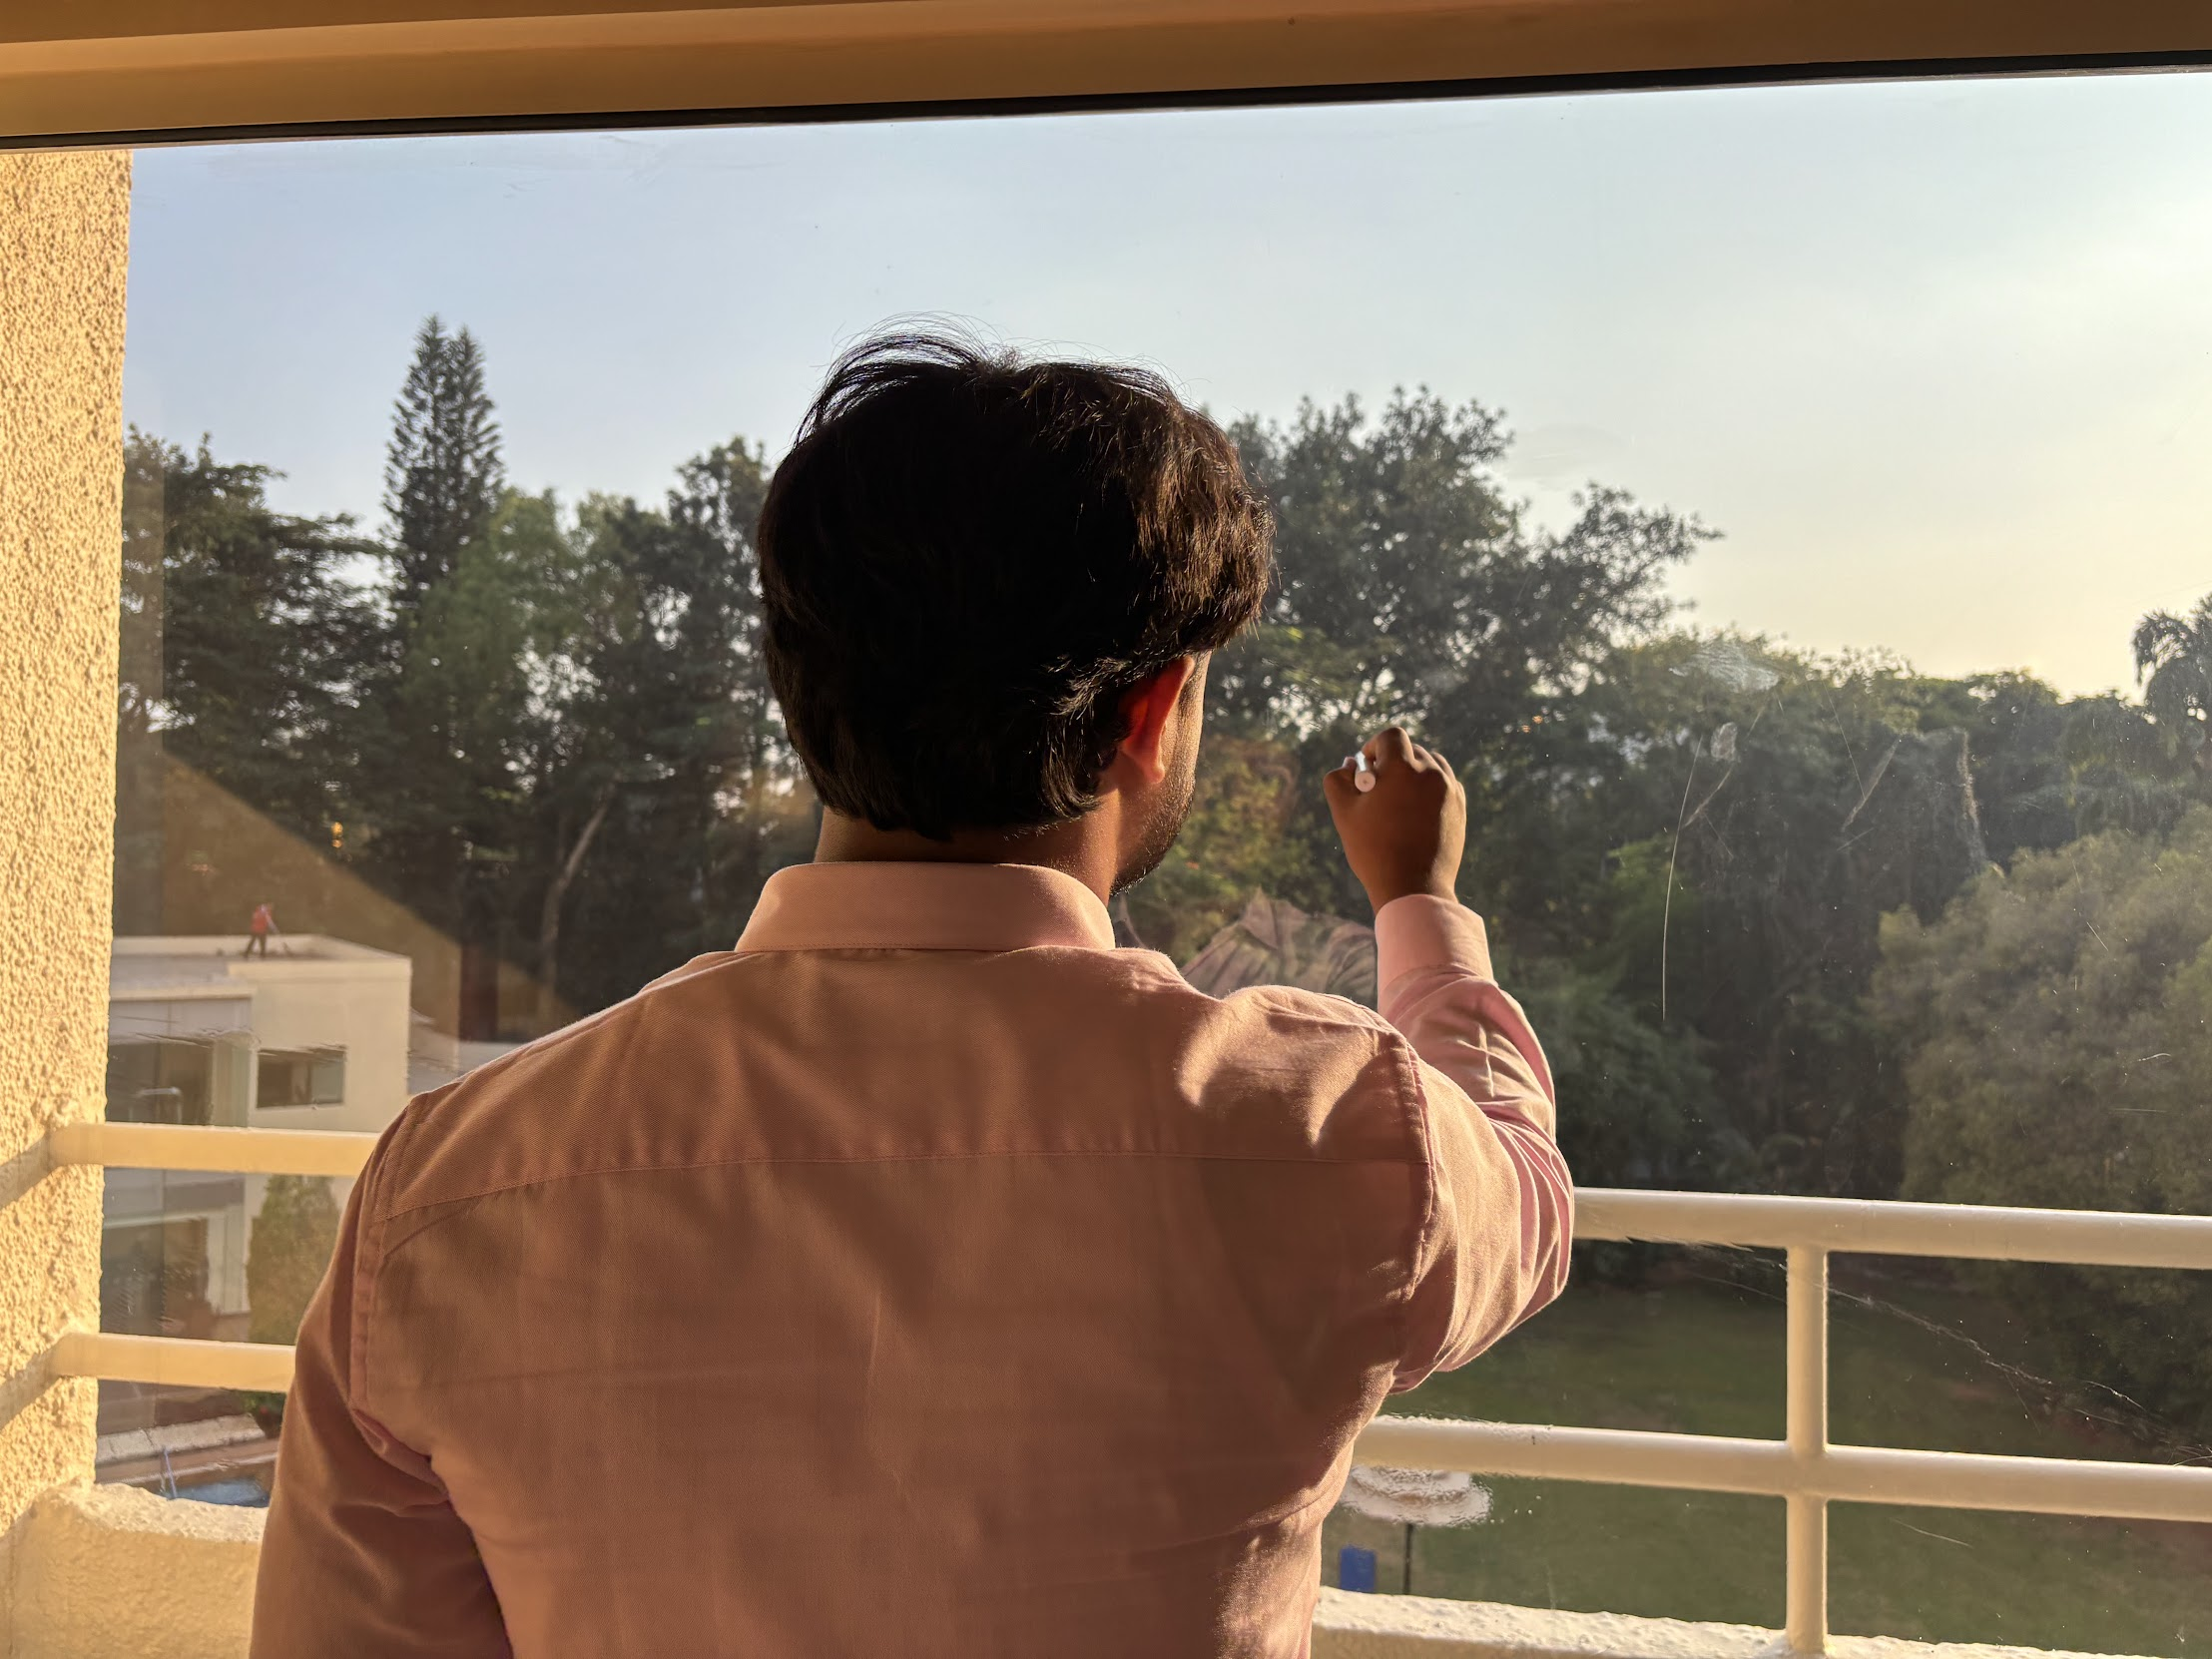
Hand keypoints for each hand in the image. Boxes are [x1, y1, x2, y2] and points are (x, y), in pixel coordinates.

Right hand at [1324, 727, 1465, 912]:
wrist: (1414, 888)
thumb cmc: (1374, 851)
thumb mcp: (1344, 813)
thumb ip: (1339, 779)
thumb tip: (1351, 762)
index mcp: (1403, 769)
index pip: (1391, 736)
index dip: (1375, 746)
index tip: (1367, 766)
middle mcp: (1432, 773)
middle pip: (1411, 749)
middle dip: (1392, 761)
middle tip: (1378, 789)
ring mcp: (1450, 790)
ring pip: (1431, 764)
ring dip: (1413, 772)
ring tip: (1398, 799)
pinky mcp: (1460, 807)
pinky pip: (1445, 783)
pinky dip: (1429, 787)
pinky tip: (1415, 810)